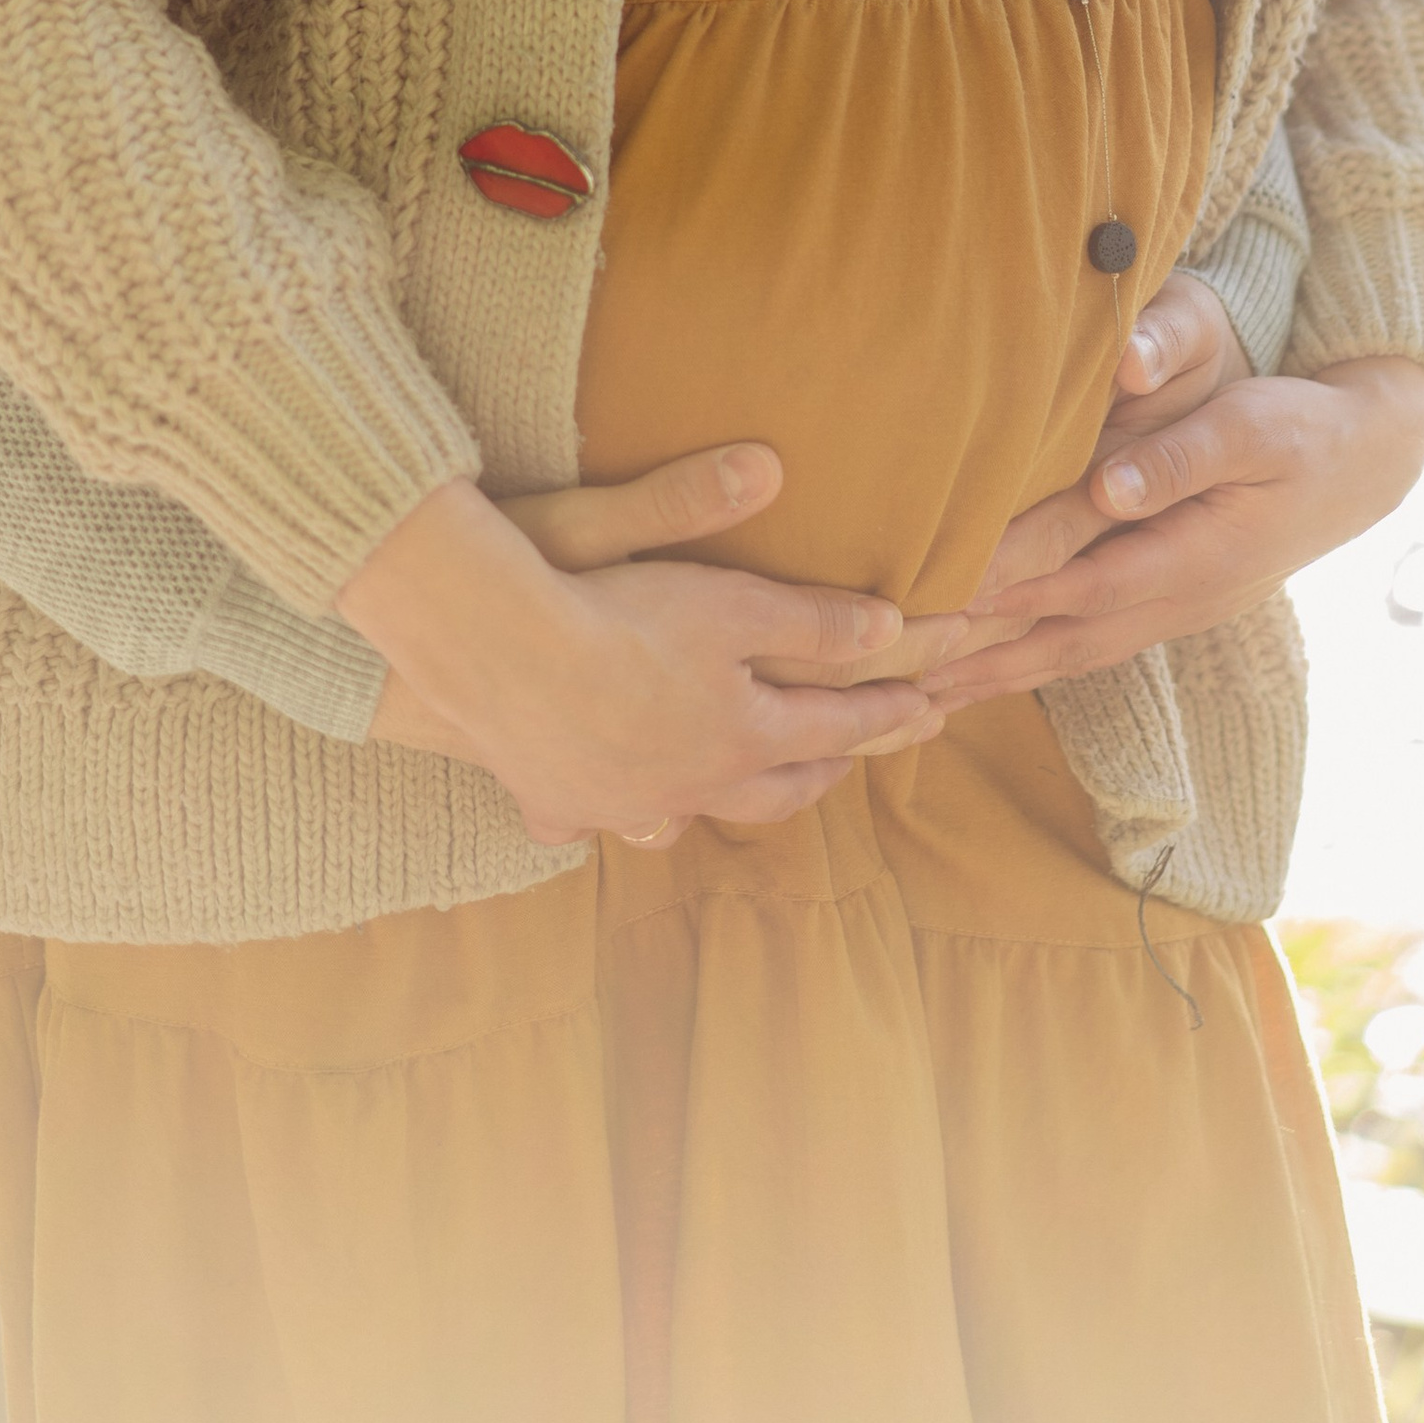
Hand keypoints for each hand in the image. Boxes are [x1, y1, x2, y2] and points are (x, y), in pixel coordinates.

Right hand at [343, 473, 944, 845]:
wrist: (499, 650)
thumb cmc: (621, 614)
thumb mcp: (731, 602)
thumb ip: (811, 619)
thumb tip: (889, 628)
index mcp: (743, 738)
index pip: (835, 728)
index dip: (883, 715)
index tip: (924, 711)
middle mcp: (689, 787)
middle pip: (768, 788)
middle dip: (811, 771)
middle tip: (839, 759)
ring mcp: (618, 804)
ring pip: (680, 818)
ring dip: (711, 803)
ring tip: (722, 788)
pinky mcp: (553, 800)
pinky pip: (586, 820)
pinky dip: (601, 813)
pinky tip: (594, 808)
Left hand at [919, 355, 1423, 705]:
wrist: (1362, 463)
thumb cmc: (1301, 432)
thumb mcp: (1254, 428)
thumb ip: (1182, 458)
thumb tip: (1113, 489)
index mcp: (1197, 555)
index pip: (1083, 580)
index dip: (1011, 592)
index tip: (938, 602)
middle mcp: (1179, 599)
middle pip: (1063, 637)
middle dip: (982, 658)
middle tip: (901, 674)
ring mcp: (1174, 609)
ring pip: (1070, 653)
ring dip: (998, 674)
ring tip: (921, 692)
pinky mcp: (1166, 603)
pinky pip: (1086, 645)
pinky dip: (1030, 663)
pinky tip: (987, 670)